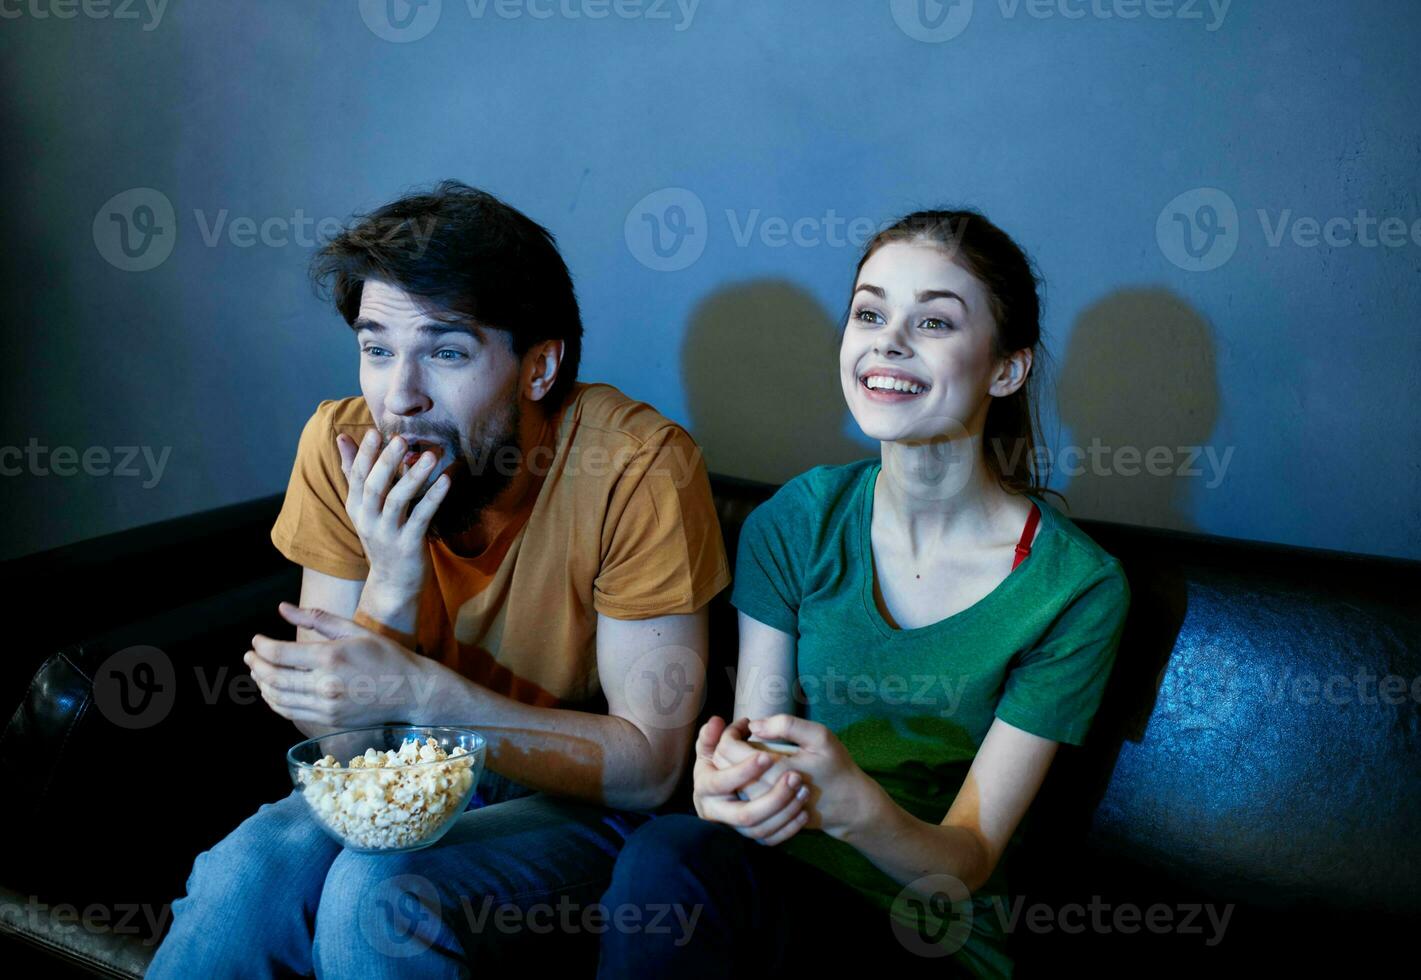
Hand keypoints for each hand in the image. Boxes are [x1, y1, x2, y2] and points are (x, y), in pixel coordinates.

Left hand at [244, 601, 438, 728]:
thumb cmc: (385, 655)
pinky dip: (276, 702)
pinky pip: (291, 712)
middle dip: (256, 665)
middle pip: (273, 677)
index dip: (261, 646)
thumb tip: (282, 609)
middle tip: (250, 655)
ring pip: (278, 698)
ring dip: (262, 684)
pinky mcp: (329, 720)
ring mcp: (326, 706)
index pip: (279, 654)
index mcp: (331, 657)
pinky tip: (273, 691)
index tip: (257, 640)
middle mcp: (325, 684)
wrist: (411, 690)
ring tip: (258, 672)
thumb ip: (316, 618)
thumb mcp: (354, 630)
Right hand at [336, 427, 449, 595]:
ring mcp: (387, 533)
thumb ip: (355, 472)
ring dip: (414, 477)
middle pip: (373, 486)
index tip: (375, 431)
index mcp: (356, 506)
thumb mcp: (365, 506)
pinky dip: (433, 498)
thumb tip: (342, 438)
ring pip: (397, 500)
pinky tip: (446, 481)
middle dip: (386, 461)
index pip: (356, 475)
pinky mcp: (408, 545)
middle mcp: (368, 519)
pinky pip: (421, 518)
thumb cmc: (383, 536)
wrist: (393, 584)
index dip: (365, 453)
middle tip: (401, 439)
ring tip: (430, 456)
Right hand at [692, 716, 810, 845]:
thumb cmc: (726, 759)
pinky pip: (770, 839)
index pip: (721, 782)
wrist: (734, 789)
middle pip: (745, 814)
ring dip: (785, 810)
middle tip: (796, 777)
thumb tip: (717, 721)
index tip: (766, 756)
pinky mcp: (750, 836)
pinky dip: (788, 827)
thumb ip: (714, 734)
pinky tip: (803, 811)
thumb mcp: (717, 745)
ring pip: (760, 829)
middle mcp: (716, 811)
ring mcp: (734, 827)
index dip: (743, 770)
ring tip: (803, 789)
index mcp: (706, 786)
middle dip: (773, 798)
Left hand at [718, 714, 884, 841]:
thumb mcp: (820, 737)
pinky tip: (752, 768)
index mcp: (774, 770)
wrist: (846, 805)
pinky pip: (736, 795)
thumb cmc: (834, 767)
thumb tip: (754, 725)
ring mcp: (759, 808)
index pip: (728, 748)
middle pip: (721, 765)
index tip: (745, 723)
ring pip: (726, 782)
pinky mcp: (761, 816)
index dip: (731, 731)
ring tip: (747, 747)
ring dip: (729, 761)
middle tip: (743, 731)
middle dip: (726, 743)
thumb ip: (787, 725)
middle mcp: (761, 793)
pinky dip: (737, 778)